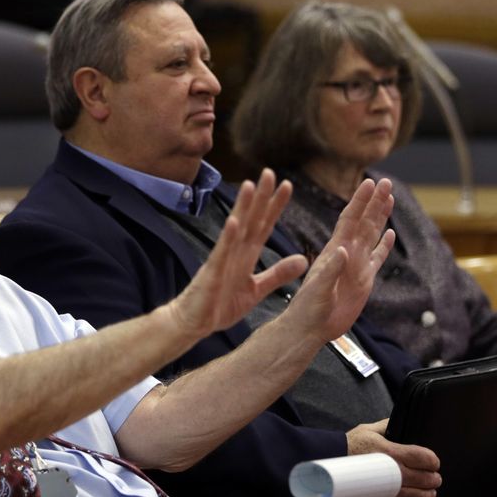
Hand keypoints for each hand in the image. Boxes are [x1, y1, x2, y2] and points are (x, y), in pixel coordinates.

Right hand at [169, 168, 307, 337]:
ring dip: (243, 208)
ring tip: (250, 186)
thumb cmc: (220, 306)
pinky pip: (220, 252)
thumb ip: (278, 274)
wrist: (193, 323)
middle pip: (250, 219)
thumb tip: (303, 260)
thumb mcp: (256, 290)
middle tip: (269, 172)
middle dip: (260, 197)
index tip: (287, 185)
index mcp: (246, 255)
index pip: (263, 225)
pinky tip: (234, 222)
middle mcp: (234, 251)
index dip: (275, 206)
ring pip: (235, 229)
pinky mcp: (211, 272)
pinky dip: (228, 237)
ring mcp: (222, 259)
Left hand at [285, 178, 395, 342]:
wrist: (310, 328)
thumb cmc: (308, 309)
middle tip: (386, 182)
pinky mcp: (363, 281)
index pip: (349, 220)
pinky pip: (376, 258)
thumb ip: (330, 270)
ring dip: (381, 217)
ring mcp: (356, 266)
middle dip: (375, 202)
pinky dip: (384, 245)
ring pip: (372, 235)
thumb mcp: (318, 289)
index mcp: (334, 252)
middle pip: (364, 222)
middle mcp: (346, 254)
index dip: (359, 201)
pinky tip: (391, 233)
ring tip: (389, 198)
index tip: (368, 182)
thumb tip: (344, 250)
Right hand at [347, 419, 440, 496]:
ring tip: (428, 489)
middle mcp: (394, 474)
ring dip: (428, 493)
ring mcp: (389, 492)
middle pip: (427, 479)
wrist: (328, 469)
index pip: (426, 458)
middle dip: (434, 477)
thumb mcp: (367, 430)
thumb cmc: (348, 447)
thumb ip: (387, 425)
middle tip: (433, 476)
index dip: (433, 460)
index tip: (432, 461)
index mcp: (392, 453)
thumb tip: (400, 422)